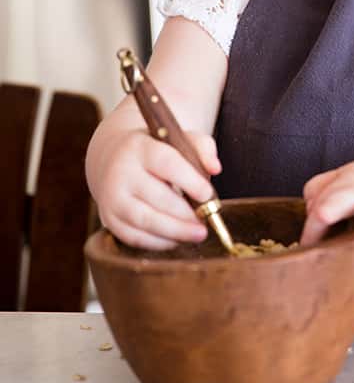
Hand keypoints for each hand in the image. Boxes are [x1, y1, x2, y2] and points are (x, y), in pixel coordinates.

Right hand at [87, 126, 221, 250]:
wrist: (112, 160)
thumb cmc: (156, 152)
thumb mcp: (178, 139)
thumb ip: (202, 148)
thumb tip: (215, 168)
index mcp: (140, 147)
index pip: (166, 163)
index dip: (189, 181)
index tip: (207, 195)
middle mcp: (121, 171)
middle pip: (156, 196)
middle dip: (185, 214)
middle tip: (205, 223)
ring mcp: (111, 197)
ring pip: (144, 220)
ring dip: (174, 231)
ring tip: (197, 234)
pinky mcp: (109, 219)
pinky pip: (135, 237)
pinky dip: (159, 242)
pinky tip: (177, 239)